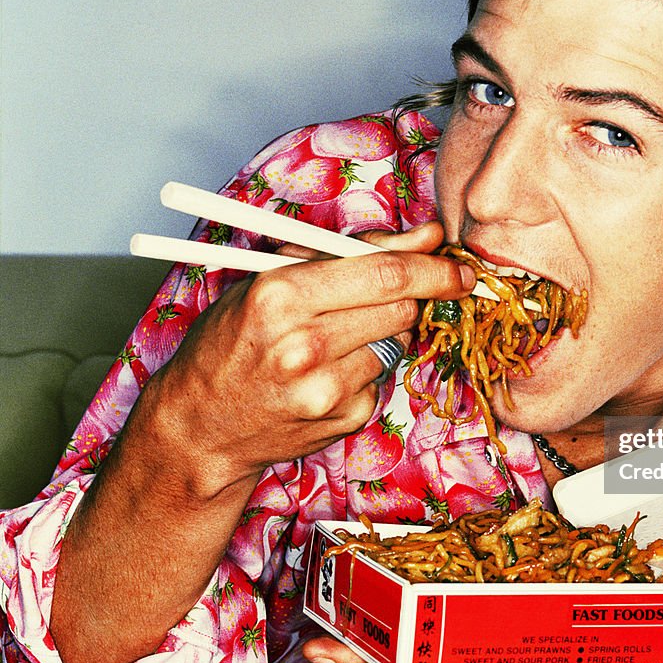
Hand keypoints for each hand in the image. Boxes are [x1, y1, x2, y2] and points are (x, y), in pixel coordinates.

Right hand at [131, 221, 473, 494]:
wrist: (201, 426)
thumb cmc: (233, 340)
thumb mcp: (272, 278)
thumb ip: (351, 252)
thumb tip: (429, 237)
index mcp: (281, 295)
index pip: (385, 274)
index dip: (434, 267)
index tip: (460, 266)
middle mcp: (306, 344)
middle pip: (402, 307)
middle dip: (410, 295)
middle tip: (396, 293)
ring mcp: (328, 388)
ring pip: (399, 339)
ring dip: (386, 329)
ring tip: (340, 334)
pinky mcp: (345, 418)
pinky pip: (384, 375)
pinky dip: (370, 365)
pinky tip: (331, 370)